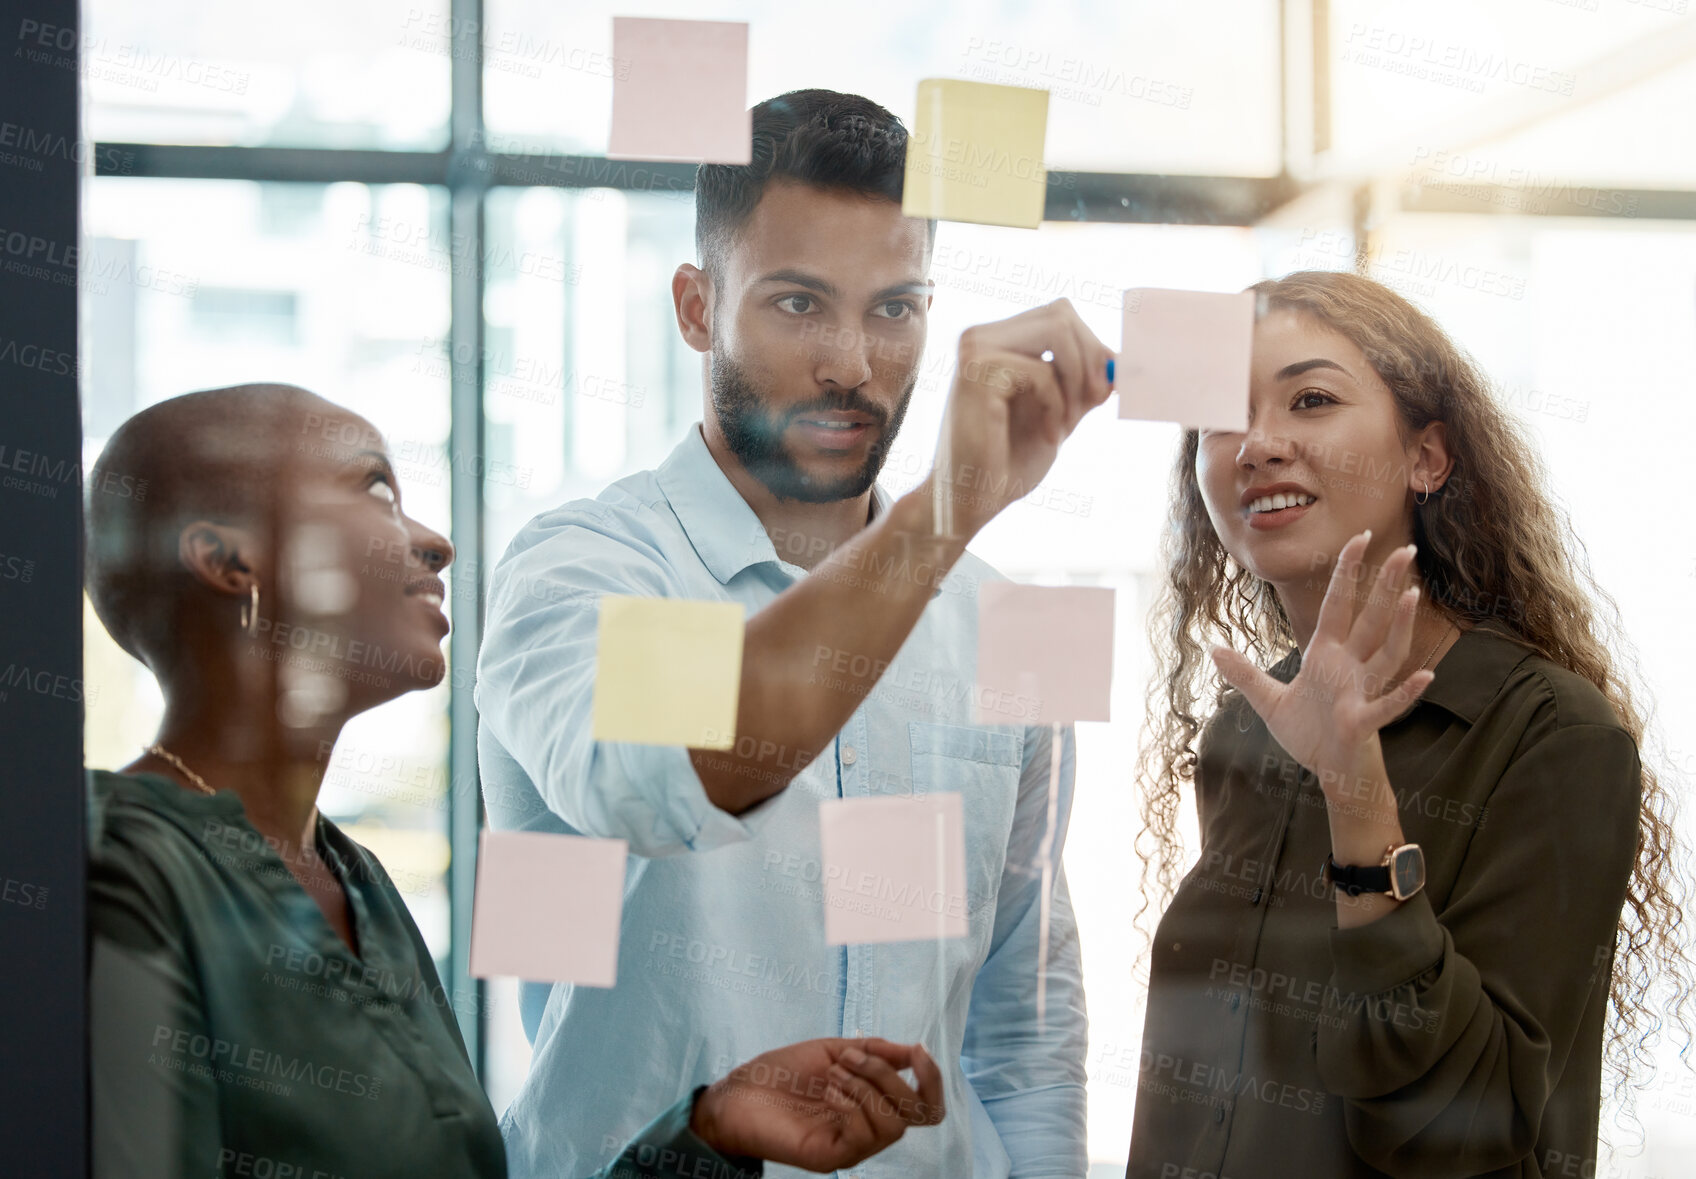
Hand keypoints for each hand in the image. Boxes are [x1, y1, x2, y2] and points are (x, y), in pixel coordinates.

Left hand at [689, 1037, 944, 1170]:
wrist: (739, 1093)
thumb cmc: (782, 1072)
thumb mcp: (834, 1050)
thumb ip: (875, 1052)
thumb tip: (913, 1052)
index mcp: (873, 1104)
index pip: (924, 1106)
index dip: (932, 1079)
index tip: (916, 1051)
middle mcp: (869, 1129)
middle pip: (915, 1113)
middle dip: (886, 1075)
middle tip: (849, 1058)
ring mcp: (852, 1146)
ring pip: (893, 1126)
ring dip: (866, 1089)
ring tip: (833, 1076)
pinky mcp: (832, 1158)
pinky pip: (863, 1136)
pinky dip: (851, 1105)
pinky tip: (828, 1093)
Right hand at [931, 298, 1113, 537]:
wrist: (973, 498)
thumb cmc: (1009, 460)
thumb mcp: (1059, 412)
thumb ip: (1084, 383)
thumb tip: (1122, 359)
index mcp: (997, 340)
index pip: (1060, 314)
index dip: (1092, 347)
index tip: (1105, 391)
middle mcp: (981, 336)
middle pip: (1061, 313)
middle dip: (1090, 359)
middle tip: (1096, 402)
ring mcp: (976, 350)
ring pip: (1056, 331)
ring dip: (1076, 380)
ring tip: (1069, 423)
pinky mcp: (977, 372)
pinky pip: (1043, 372)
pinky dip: (1057, 407)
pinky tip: (1049, 438)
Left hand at [1208, 531, 1433, 784]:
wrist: (1330, 776)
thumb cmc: (1310, 736)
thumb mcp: (1269, 702)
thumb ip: (1244, 674)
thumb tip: (1213, 649)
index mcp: (1327, 656)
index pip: (1338, 605)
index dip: (1347, 572)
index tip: (1360, 537)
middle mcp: (1350, 668)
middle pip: (1371, 619)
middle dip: (1386, 585)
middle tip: (1406, 549)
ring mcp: (1360, 693)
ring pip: (1386, 653)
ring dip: (1400, 626)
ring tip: (1413, 595)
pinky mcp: (1363, 723)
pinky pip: (1387, 705)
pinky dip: (1405, 692)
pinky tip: (1425, 676)